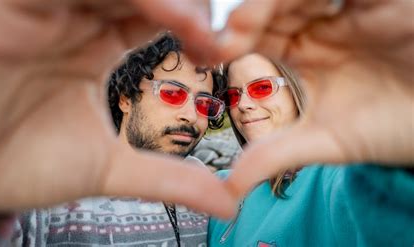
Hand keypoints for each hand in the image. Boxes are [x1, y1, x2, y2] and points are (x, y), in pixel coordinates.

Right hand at [0, 0, 234, 226]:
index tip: (223, 49)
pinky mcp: (9, 8)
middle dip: (186, 4)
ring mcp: (44, 11)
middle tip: (214, 34)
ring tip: (190, 24)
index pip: (161, 13)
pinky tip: (142, 7)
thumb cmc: (18, 161)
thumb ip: (169, 179)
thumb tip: (225, 200)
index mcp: (99, 47)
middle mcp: (76, 21)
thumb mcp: (109, 169)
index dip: (197, 24)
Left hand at [215, 0, 413, 196]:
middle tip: (237, 29)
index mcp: (300, 50)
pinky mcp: (386, 0)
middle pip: (274, 4)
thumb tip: (226, 191)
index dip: (232, 37)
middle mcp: (319, 24)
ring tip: (253, 17)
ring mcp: (350, 9)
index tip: (216, 49)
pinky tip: (312, 2)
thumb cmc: (386, 129)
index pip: (255, 32)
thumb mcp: (325, 141)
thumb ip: (274, 156)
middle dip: (253, 13)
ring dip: (276, 0)